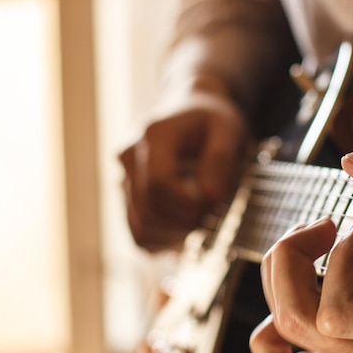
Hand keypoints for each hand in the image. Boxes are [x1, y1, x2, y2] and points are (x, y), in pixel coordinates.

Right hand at [120, 90, 248, 251]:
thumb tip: (210, 195)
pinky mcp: (127, 199)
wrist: (191, 112)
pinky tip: (185, 229)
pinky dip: (164, 241)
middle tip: (213, 212)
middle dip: (185, 221)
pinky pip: (138, 235)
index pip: (157, 183)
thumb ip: (221, 159)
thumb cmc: (210, 119)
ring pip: (140, 226)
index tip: (213, 201)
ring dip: (175, 234)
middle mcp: (129, 157)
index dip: (187, 203)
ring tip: (200, 218)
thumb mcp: (227, 129)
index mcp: (153, 136)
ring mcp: (124, 179)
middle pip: (147, 208)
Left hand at [250, 136, 352, 352]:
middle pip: (301, 320)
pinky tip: (272, 318)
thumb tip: (352, 164)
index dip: (340, 256)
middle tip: (321, 227)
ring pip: (291, 336)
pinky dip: (269, 348)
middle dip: (292, 259)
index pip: (339, 310)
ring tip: (307, 250)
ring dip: (281, 282)